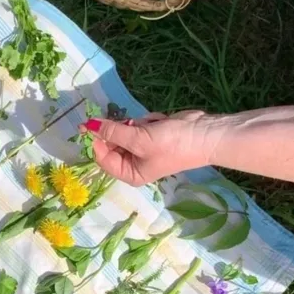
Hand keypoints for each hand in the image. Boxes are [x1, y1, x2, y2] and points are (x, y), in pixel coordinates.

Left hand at [88, 112, 213, 185]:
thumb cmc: (171, 144)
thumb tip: (88, 125)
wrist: (204, 134)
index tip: (88, 123)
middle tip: (132, 123)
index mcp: (129, 173)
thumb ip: (112, 132)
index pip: (101, 157)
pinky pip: (137, 123)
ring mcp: (141, 147)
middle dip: (120, 130)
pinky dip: (146, 121)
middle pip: (110, 142)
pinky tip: (160, 123)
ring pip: (123, 129)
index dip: (94, 141)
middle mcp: (133, 163)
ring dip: (136, 124)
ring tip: (151, 126)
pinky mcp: (149, 134)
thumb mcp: (138, 139)